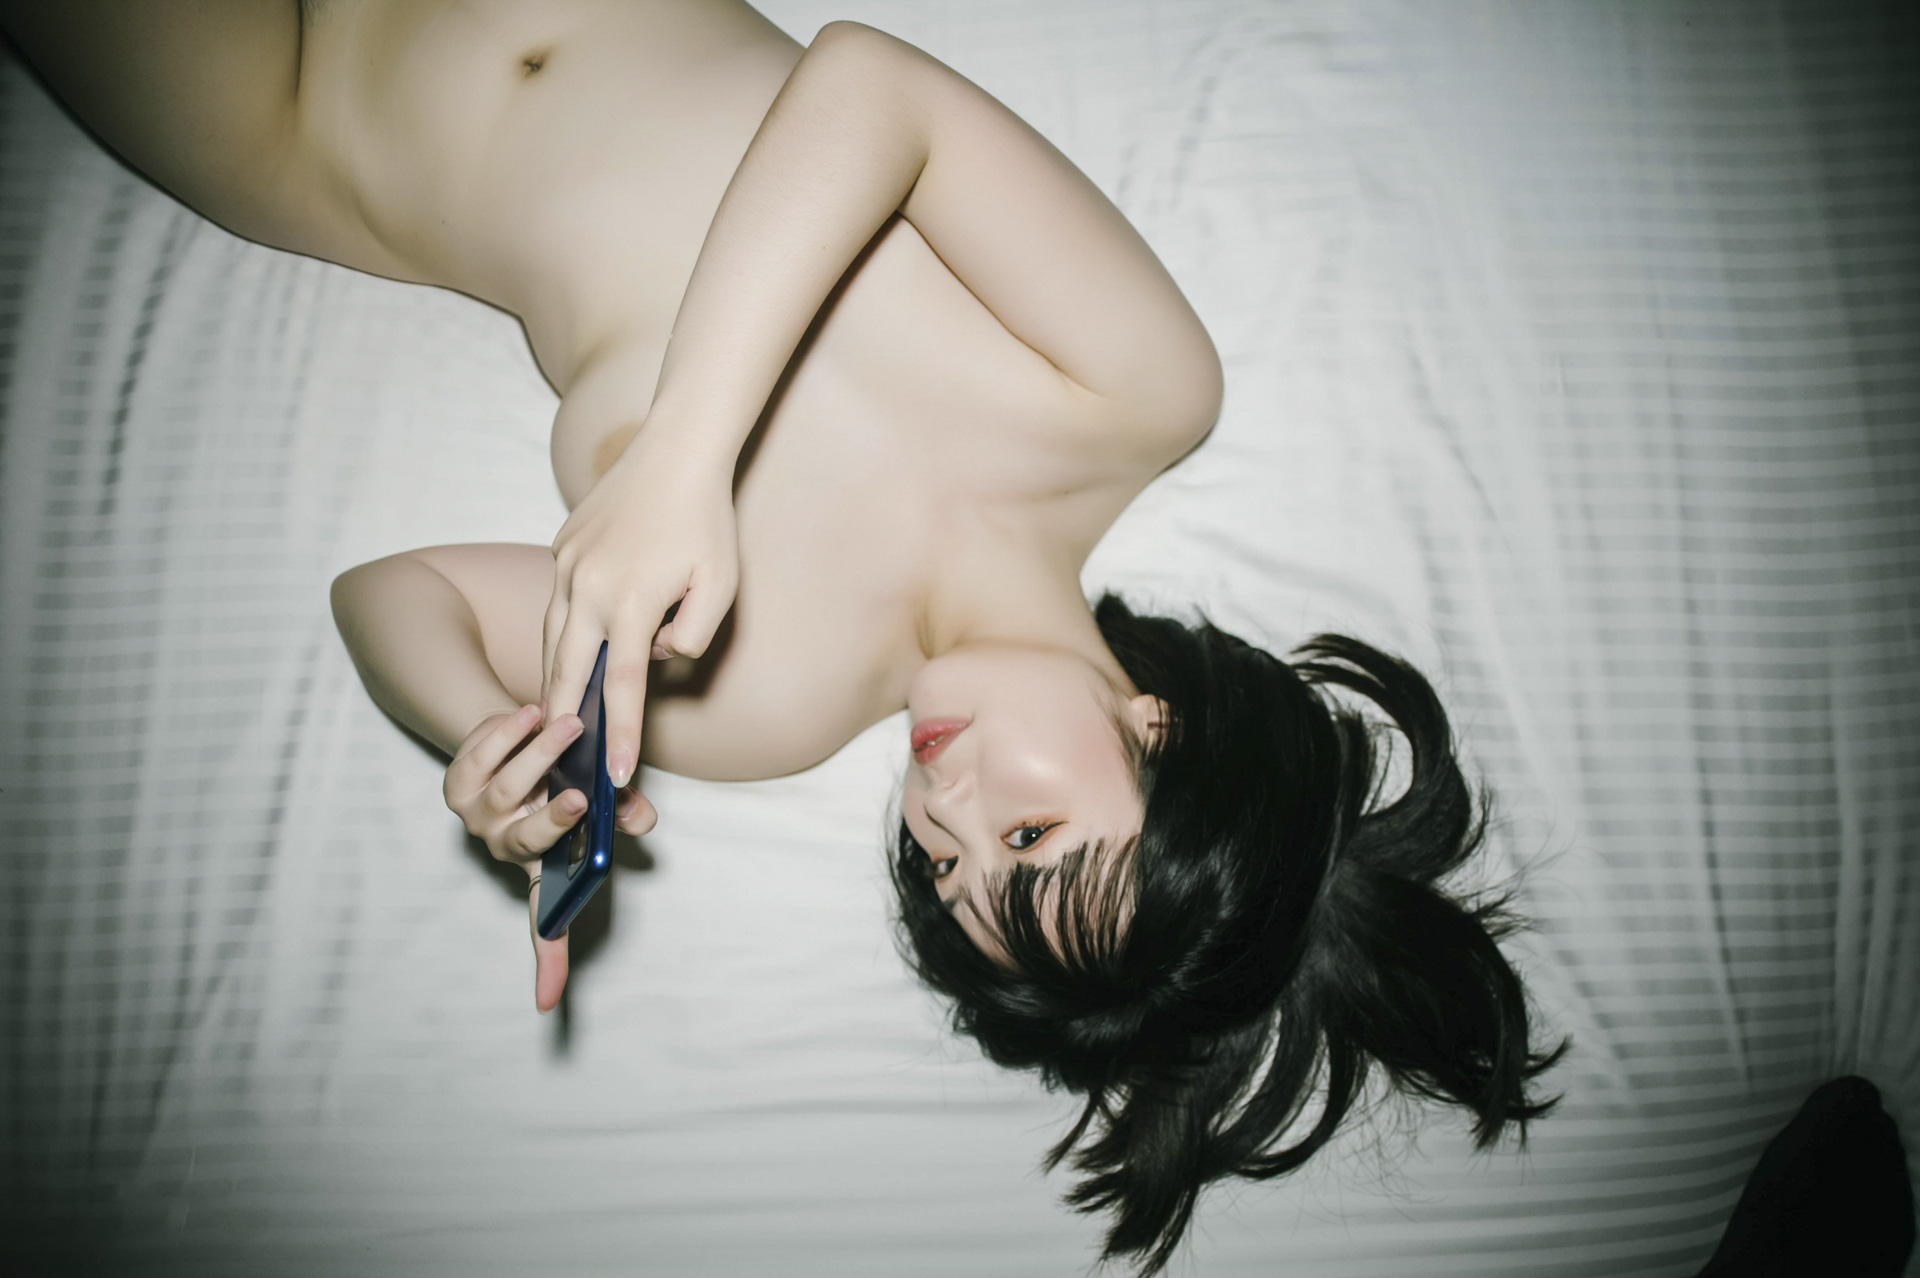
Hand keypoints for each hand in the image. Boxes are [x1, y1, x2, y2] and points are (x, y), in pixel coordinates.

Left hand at [445, 705, 658, 1010]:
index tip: (548, 1004)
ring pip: (508, 787)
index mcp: (541, 865)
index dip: (549, 964)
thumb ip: (618, 811)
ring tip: (570, 726)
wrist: (509, 739)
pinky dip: (511, 734)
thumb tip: (640, 819)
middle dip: (552, 819)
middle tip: (579, 797)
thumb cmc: (561, 777)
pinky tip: (532, 715)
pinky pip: (483, 757)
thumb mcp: (595, 797)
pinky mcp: (455, 783)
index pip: (547, 922)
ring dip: (539, 755)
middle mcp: (504, 846)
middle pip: (526, 840)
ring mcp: (475, 816)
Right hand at [544, 428, 738, 785]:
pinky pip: (560, 600)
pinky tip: (575, 646)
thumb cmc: (707, 521)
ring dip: (558, 675)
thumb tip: (656, 657)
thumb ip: (692, 636)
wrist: (676, 451)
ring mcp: (567, 565)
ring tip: (562, 713)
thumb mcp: (720, 586)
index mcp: (630, 602)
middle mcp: (587, 587)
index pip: (621, 687)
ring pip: (553, 635)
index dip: (618, 734)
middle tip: (563, 759)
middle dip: (563, 719)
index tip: (615, 774)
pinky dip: (566, 629)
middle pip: (565, 670)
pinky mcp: (561, 547)